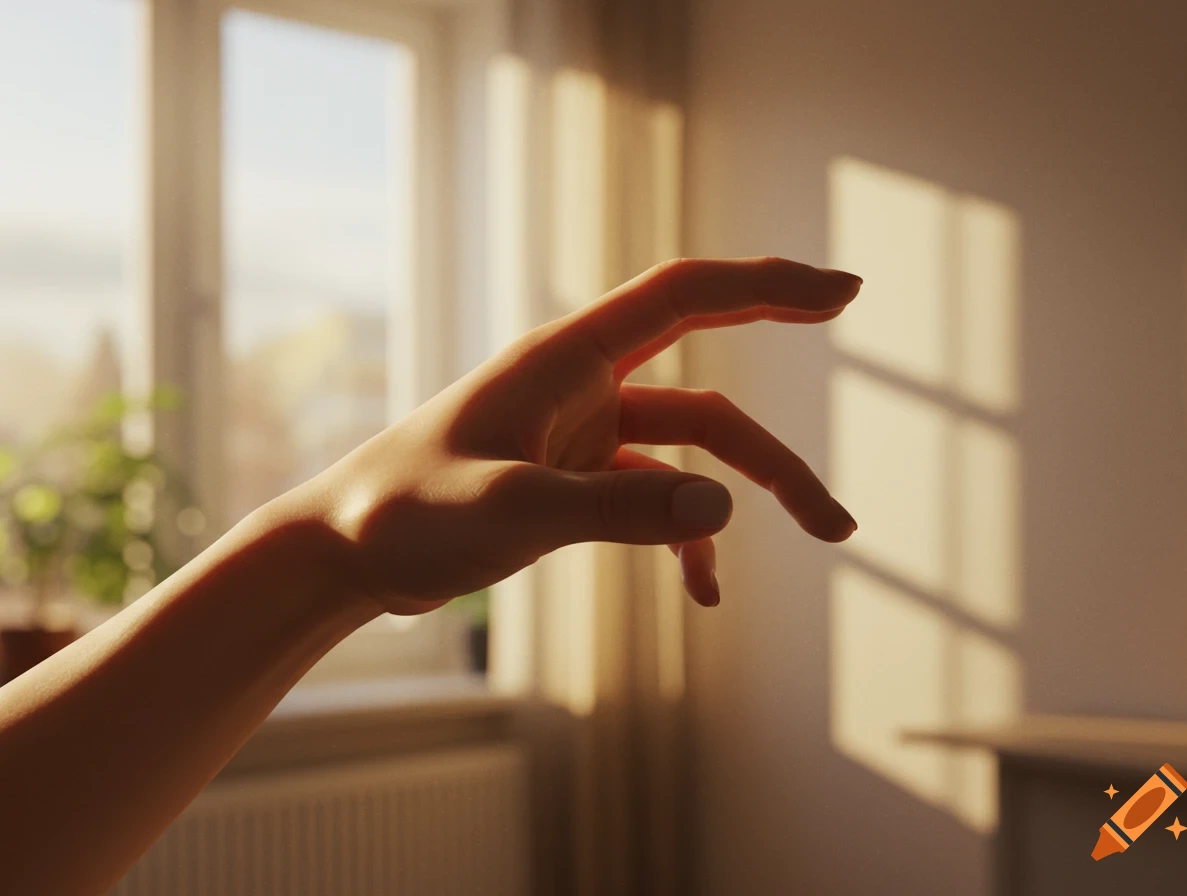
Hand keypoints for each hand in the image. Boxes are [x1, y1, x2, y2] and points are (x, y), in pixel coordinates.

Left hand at [301, 257, 860, 614]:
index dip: (767, 288)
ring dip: (747, 501)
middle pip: (707, 397)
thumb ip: (614, 511)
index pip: (684, 296)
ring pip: (690, 458)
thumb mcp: (509, 511)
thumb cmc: (403, 514)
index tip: (842, 292)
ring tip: (809, 554)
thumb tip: (727, 511)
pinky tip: (703, 594)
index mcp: (565, 360)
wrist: (344, 552)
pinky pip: (652, 503)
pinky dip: (683, 542)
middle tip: (837, 514)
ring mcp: (581, 437)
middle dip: (775, 451)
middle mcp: (582, 388)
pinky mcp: (571, 482)